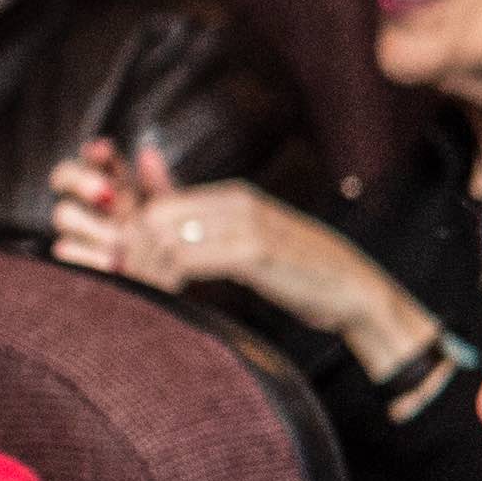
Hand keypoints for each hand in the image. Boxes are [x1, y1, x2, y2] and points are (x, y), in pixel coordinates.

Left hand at [51, 138, 406, 354]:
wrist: (354, 290)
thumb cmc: (298, 269)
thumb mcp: (249, 237)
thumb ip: (208, 220)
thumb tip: (157, 183)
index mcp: (231, 196)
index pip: (155, 206)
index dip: (132, 241)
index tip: (129, 273)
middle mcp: (236, 203)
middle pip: (153, 219)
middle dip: (130, 255)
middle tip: (127, 287)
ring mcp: (247, 225)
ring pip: (165, 238)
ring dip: (144, 270)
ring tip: (142, 294)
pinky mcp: (255, 252)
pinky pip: (188, 260)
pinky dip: (168, 279)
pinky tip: (169, 297)